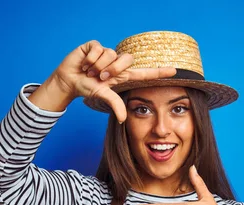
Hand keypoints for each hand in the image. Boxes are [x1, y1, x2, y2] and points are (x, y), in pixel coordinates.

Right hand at [41, 40, 175, 121]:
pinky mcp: (95, 46)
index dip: (159, 72)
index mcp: (122, 76)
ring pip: (110, 54)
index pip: (145, 73)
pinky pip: (97, 49)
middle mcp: (117, 63)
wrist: (68, 81)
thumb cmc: (87, 88)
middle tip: (99, 77)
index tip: (175, 71)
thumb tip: (123, 119)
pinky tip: (84, 64)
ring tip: (90, 71)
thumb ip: (114, 104)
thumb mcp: (102, 96)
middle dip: (111, 70)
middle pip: (125, 60)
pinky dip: (89, 59)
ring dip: (97, 66)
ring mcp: (107, 53)